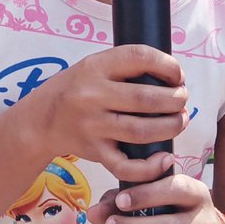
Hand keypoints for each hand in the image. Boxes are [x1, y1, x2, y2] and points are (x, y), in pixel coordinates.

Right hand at [30, 45, 187, 182]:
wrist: (41, 119)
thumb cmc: (77, 88)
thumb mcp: (94, 65)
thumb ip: (125, 67)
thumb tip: (172, 74)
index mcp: (96, 67)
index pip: (139, 57)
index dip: (167, 65)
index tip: (178, 74)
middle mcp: (93, 96)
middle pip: (145, 98)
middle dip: (175, 99)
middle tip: (183, 100)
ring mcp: (93, 126)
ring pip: (141, 131)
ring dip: (170, 127)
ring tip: (181, 120)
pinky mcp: (94, 152)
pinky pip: (126, 166)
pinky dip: (149, 166)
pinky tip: (165, 158)